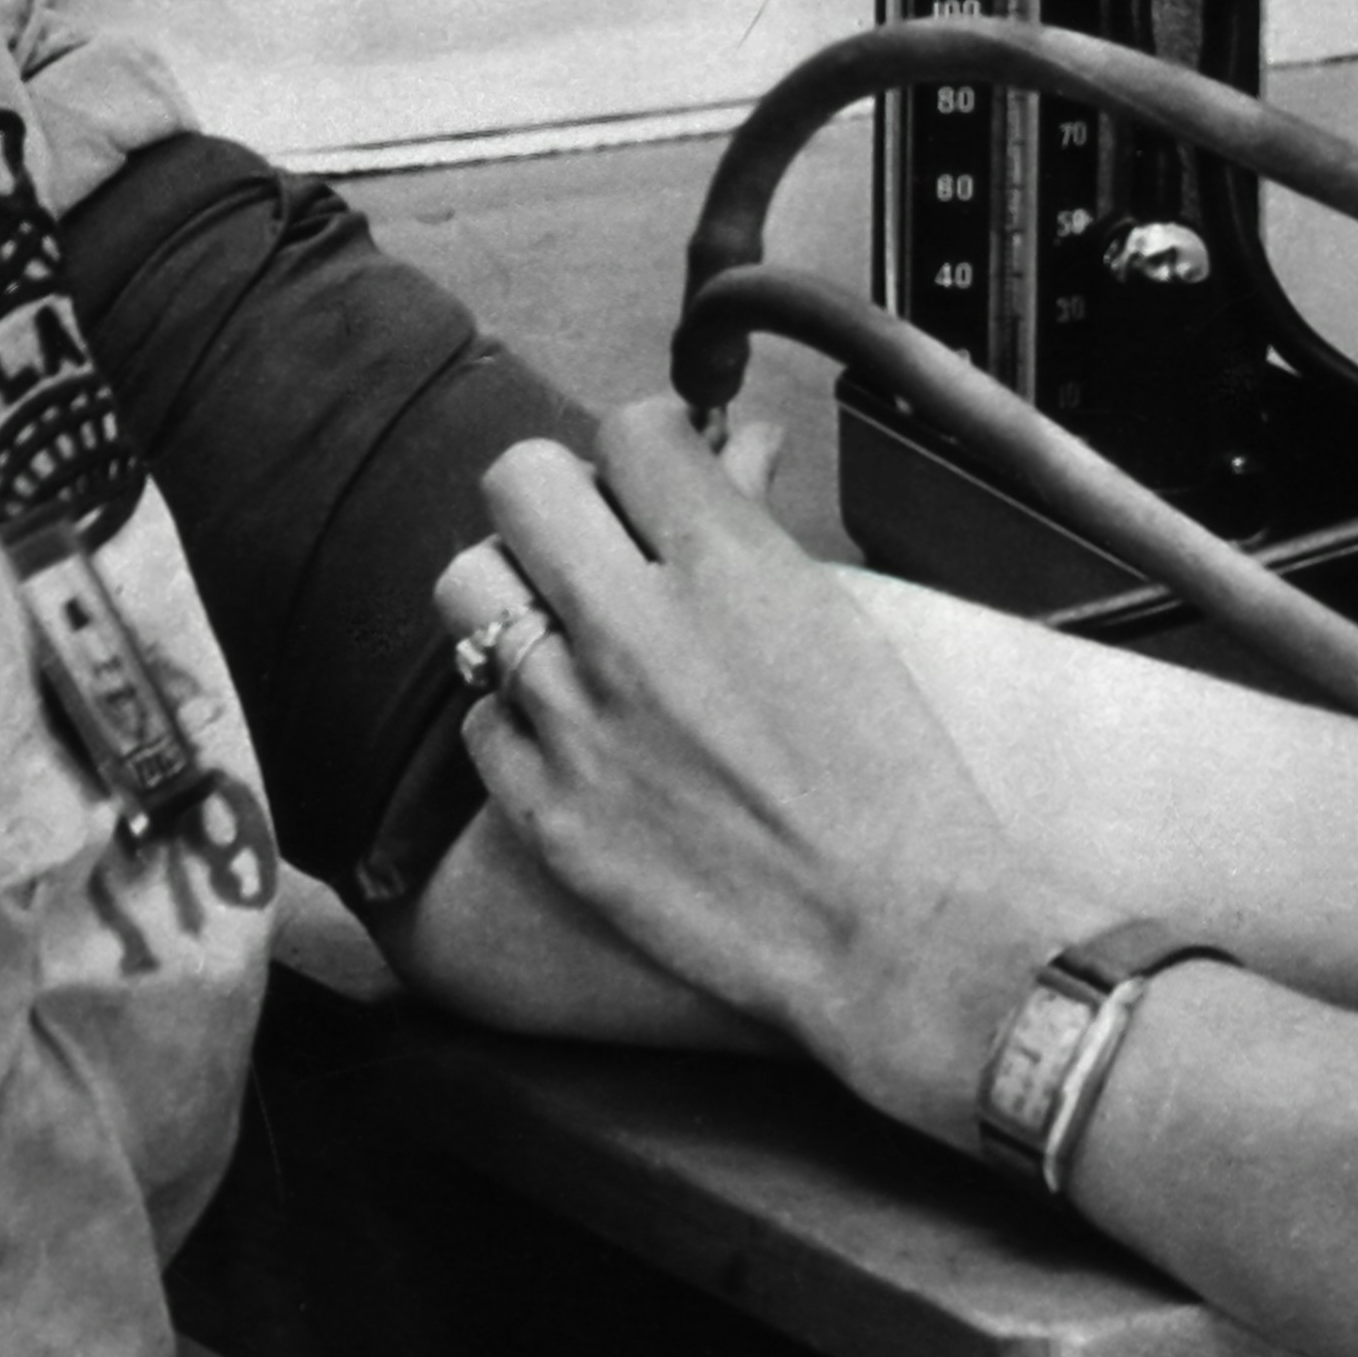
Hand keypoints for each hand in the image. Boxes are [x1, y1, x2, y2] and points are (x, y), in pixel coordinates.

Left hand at [443, 405, 1034, 1137]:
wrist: (888, 929)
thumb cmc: (889, 777)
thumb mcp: (837, 622)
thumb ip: (755, 524)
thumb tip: (735, 446)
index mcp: (728, 563)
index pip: (630, 427)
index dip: (647, 448)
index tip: (658, 482)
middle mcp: (635, 625)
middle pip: (518, 480)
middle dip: (558, 497)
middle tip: (593, 541)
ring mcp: (576, 719)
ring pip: (468, 587)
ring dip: (514, 595)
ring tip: (565, 633)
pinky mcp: (543, 809)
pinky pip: (478, 717)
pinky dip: (519, 718)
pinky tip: (575, 737)